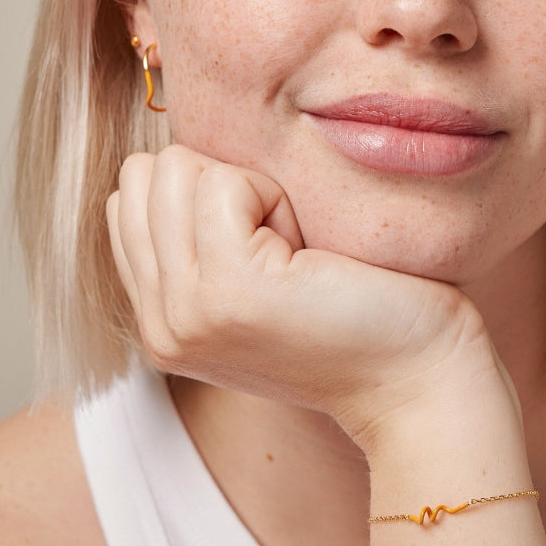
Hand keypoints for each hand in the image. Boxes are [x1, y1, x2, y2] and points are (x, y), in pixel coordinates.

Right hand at [105, 145, 494, 446]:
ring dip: (250, 190)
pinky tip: (308, 251)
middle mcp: (160, 325)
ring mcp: (186, 311)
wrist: (417, 379)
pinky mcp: (228, 289)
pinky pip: (222, 182)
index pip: (128, 201)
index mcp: (160, 322)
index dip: (201, 195)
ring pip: (176, 169)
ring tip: (295, 251)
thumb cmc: (357, 317)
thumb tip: (173, 165)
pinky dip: (275, 197)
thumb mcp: (254, 286)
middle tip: (284, 247)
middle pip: (143, 175)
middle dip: (221, 185)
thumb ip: (198, 245)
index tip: (265, 245)